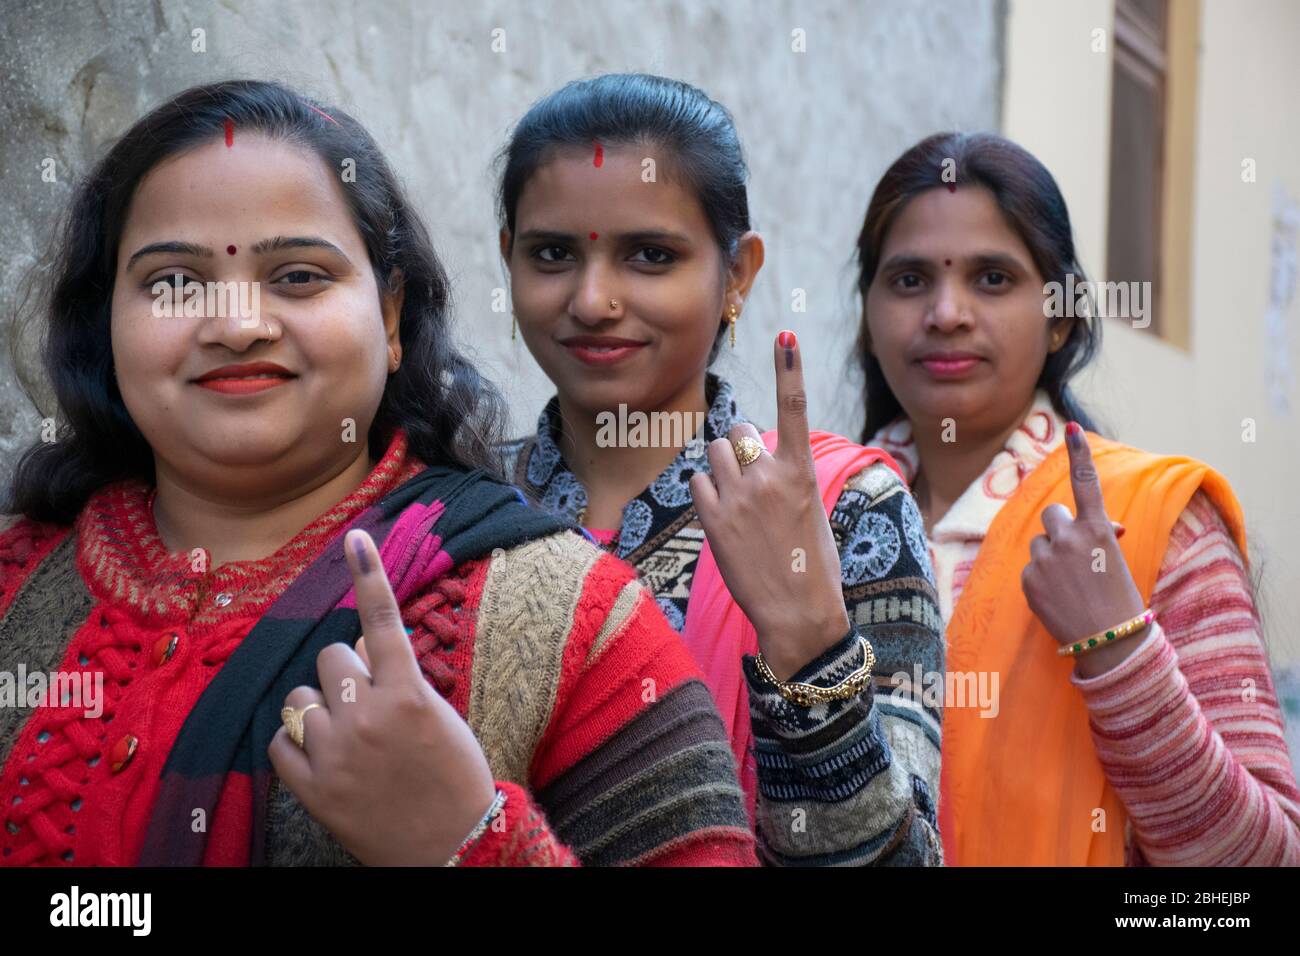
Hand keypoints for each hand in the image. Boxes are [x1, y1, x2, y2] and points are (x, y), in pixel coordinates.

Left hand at [268, 528, 496, 864]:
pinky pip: (281, 742)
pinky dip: (297, 745)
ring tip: (347, 737)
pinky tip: (324, 758)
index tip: (356, 537)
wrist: (453, 846)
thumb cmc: (456, 777)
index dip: (369, 575)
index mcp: (407, 694)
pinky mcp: (312, 788)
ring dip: (319, 708)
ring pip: (301, 698)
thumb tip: (361, 651)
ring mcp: (335, 753)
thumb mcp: (440, 716)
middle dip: (344, 671)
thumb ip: (400, 679)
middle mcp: (367, 716)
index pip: (381, 621)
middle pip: (330, 657)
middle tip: (366, 700)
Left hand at [689, 330, 849, 680]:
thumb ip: (786, 478)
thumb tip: (761, 462)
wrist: (798, 614)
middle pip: (738, 432)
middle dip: (740, 448)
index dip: (790, 369)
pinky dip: (706, 494)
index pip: (794, 409)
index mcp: (800, 473)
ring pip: (714, 453)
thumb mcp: (811, 512)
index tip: (786, 334)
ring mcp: (737, 498)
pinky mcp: (713, 519)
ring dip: (721, 468)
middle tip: (751, 482)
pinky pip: (697, 483)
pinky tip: (723, 518)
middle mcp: (767, 478)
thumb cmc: (813, 565)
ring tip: (738, 502)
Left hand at [1020, 423, 1146, 678]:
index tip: (1071, 427)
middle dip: (1060, 529)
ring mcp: (1046, 558)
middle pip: (1053, 515)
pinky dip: (1040, 579)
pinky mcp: (1028, 578)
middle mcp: (1070, 538)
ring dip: (1050, 556)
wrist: (1108, 641)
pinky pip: (1030, 568)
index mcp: (1098, 530)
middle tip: (1073, 554)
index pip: (1086, 483)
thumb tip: (1099, 527)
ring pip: (1039, 543)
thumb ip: (1098, 536)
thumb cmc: (1119, 600)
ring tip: (1069, 583)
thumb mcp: (1116, 560)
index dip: (1078, 453)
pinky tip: (1058, 597)